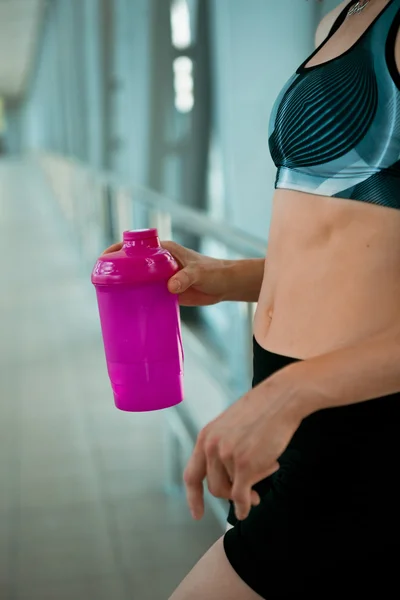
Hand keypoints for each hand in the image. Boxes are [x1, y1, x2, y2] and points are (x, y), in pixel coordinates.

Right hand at [103, 240, 229, 306]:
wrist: (225, 285)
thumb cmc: (213, 272)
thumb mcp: (198, 273)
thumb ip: (185, 278)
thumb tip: (170, 287)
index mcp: (162, 250)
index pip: (135, 245)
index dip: (118, 249)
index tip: (105, 257)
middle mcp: (157, 262)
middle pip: (131, 263)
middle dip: (116, 269)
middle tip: (101, 281)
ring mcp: (160, 277)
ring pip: (137, 279)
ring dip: (125, 286)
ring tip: (108, 296)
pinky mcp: (165, 291)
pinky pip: (147, 294)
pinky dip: (138, 299)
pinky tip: (128, 308)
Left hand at [183, 374, 302, 520]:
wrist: (280, 399)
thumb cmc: (261, 411)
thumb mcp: (230, 426)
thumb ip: (223, 448)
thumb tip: (229, 480)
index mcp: (206, 437)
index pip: (192, 475)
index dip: (193, 497)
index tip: (197, 513)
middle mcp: (212, 447)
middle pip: (214, 488)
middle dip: (230, 494)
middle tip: (246, 496)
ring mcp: (227, 456)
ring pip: (230, 491)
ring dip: (244, 494)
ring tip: (259, 486)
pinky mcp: (245, 465)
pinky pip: (240, 496)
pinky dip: (244, 506)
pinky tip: (250, 506)